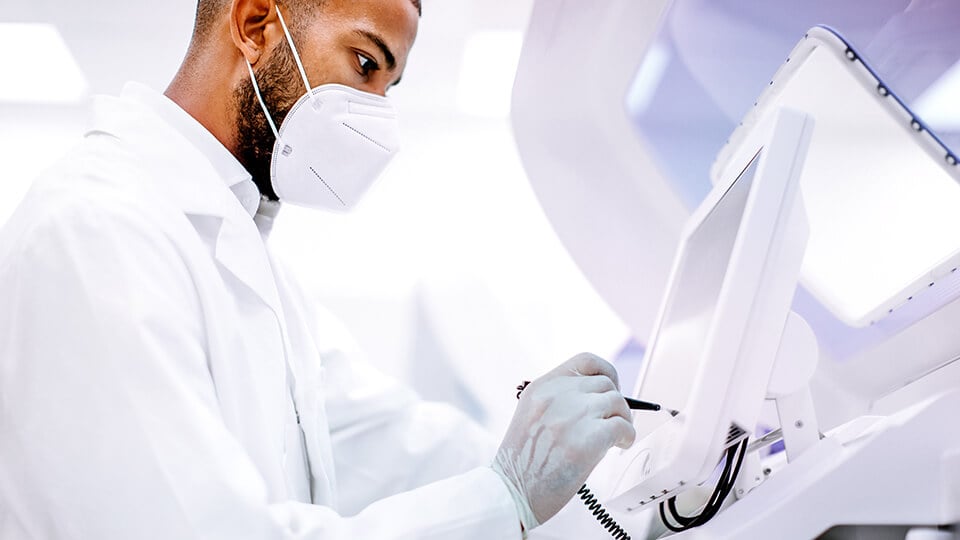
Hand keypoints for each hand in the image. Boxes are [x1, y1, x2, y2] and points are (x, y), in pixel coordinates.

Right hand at [491, 353, 635, 530]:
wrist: (511, 493)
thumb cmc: (524, 463)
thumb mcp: (534, 417)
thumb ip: (562, 402)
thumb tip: (603, 400)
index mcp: (541, 387)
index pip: (585, 361)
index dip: (606, 372)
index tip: (612, 387)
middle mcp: (556, 395)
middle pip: (605, 384)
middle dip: (615, 403)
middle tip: (613, 422)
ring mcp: (572, 416)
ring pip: (617, 402)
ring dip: (623, 420)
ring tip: (615, 438)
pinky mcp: (587, 440)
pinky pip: (624, 426)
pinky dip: (627, 436)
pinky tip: (619, 446)